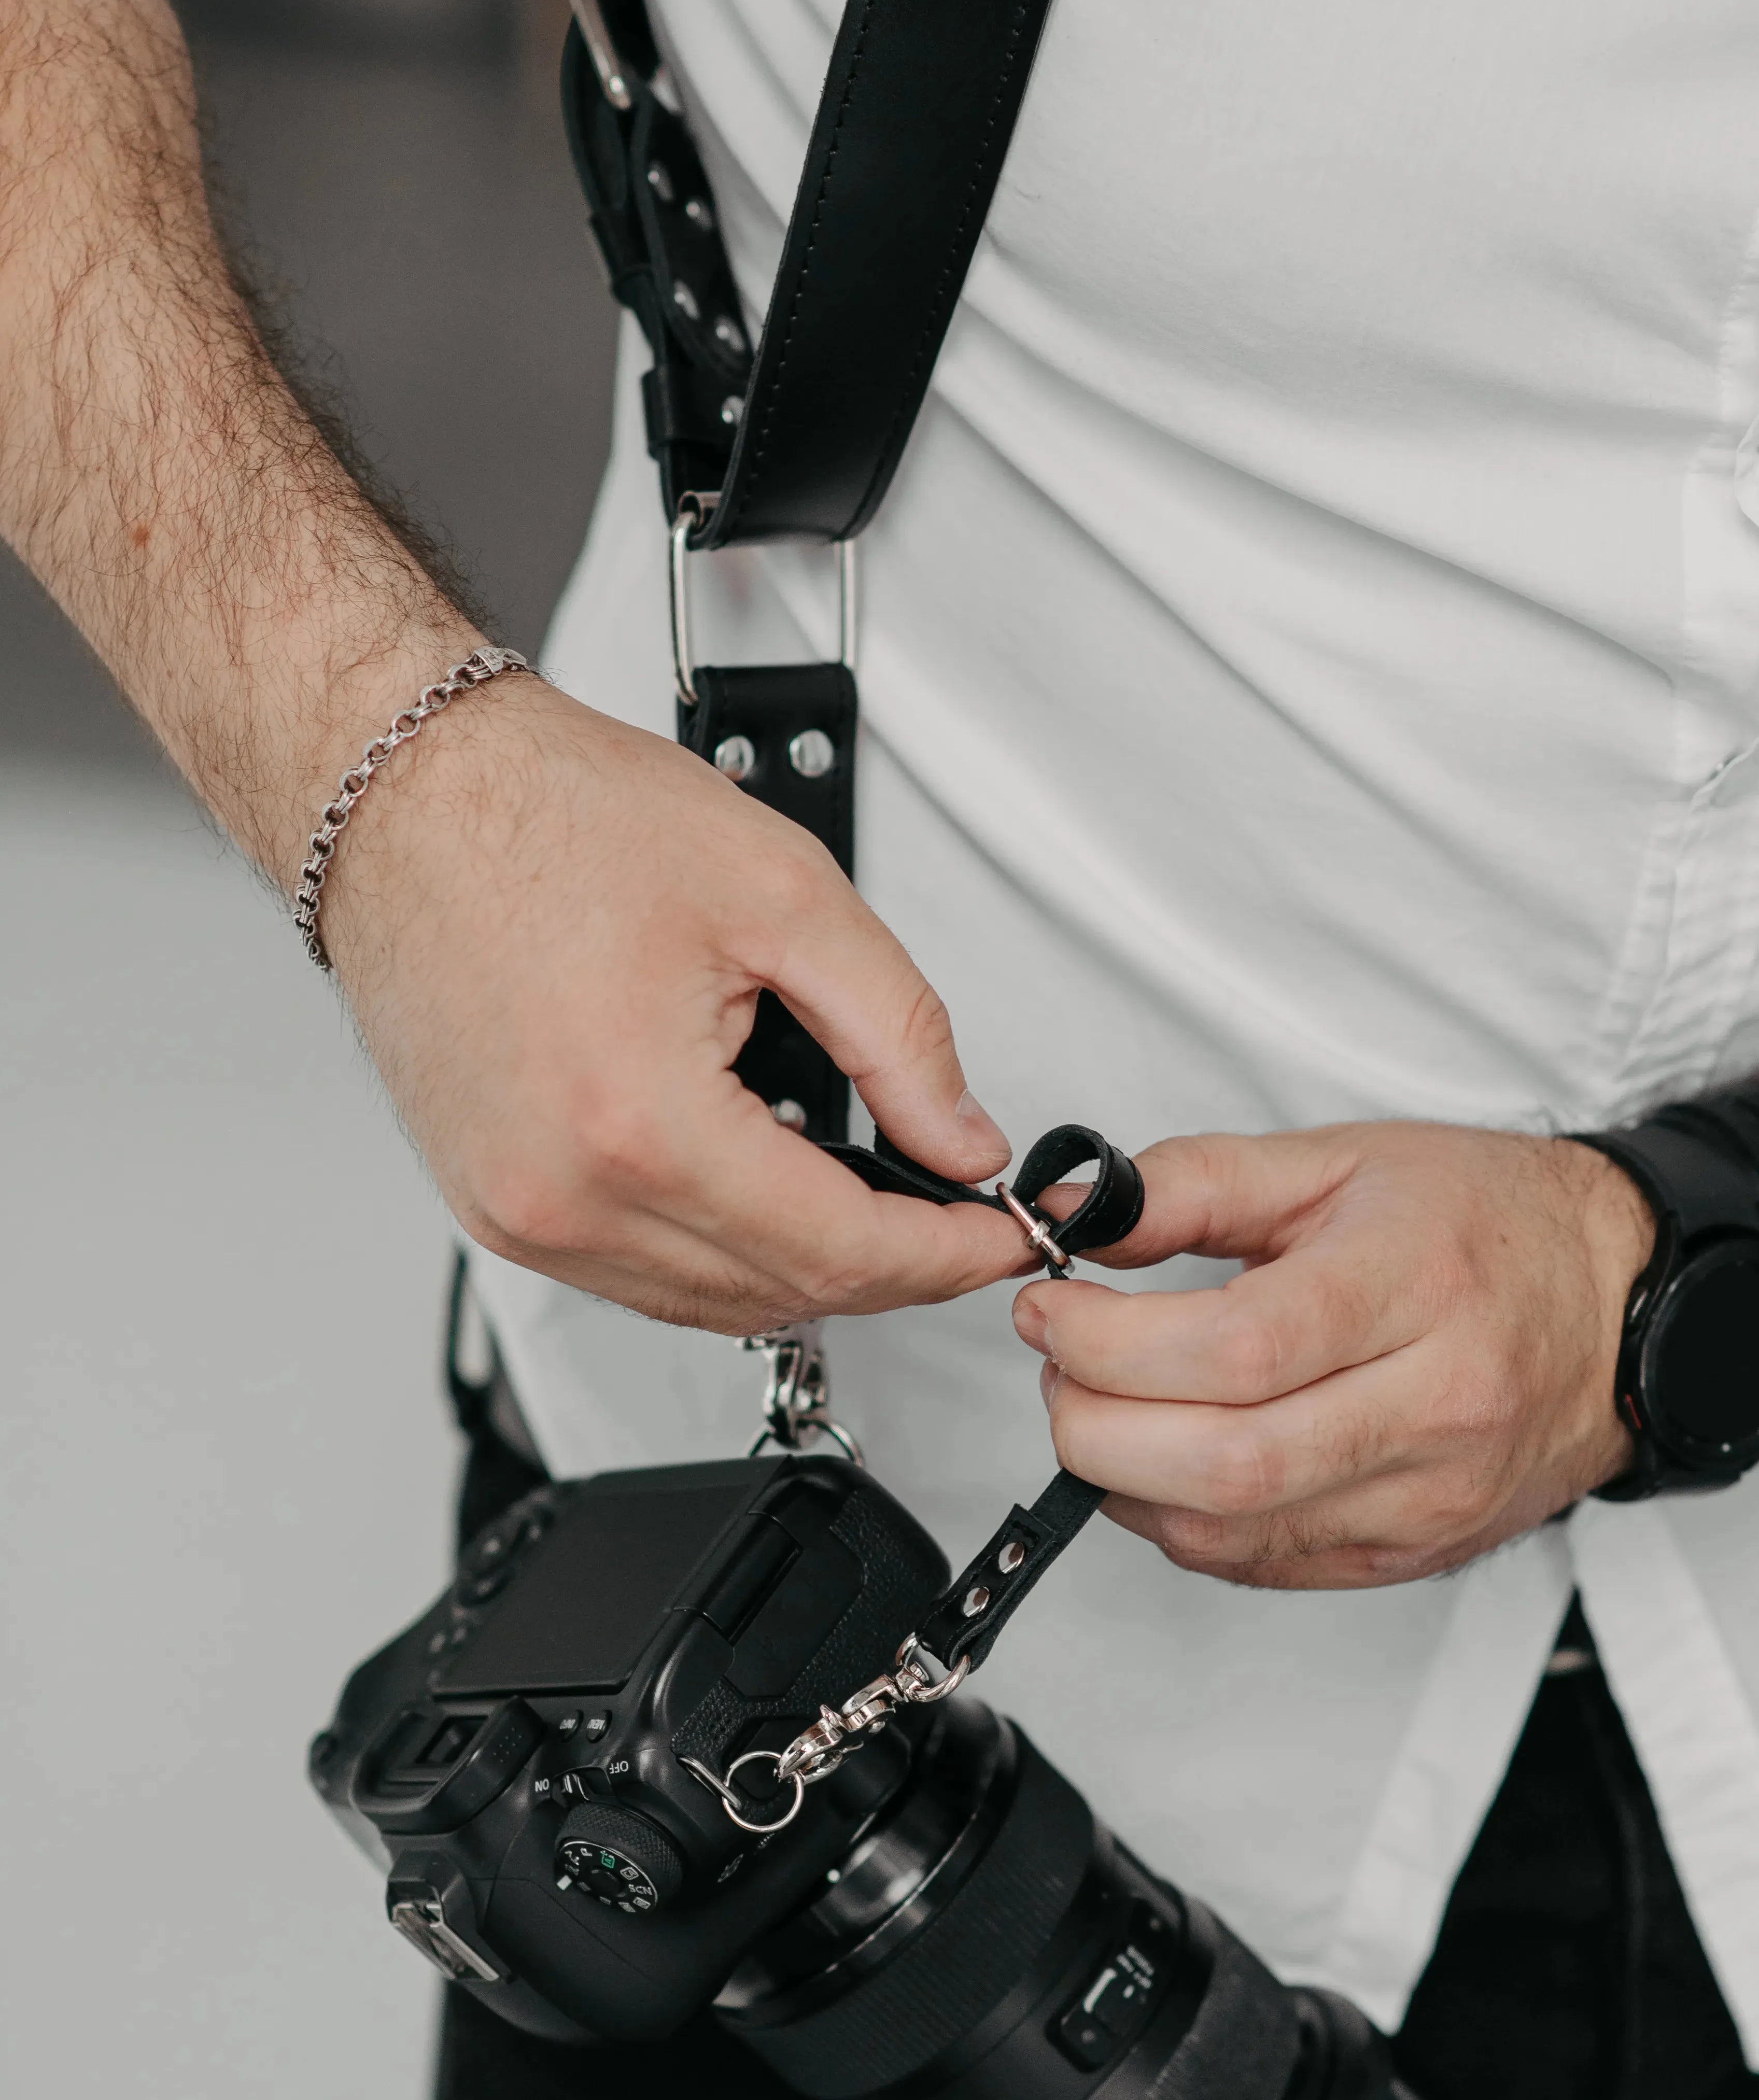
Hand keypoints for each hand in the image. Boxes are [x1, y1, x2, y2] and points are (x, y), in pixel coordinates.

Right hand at [321, 671, 1023, 1331]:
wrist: (407, 793)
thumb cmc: (554, 815)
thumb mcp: (782, 896)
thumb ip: (898, 1034)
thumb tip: (962, 1139)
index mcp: (638, 1123)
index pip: (845, 1252)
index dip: (952, 1252)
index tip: (1011, 1228)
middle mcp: (564, 1196)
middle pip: (786, 1295)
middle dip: (898, 1267)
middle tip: (963, 1215)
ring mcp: (519, 1214)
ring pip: (714, 1306)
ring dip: (810, 1267)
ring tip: (876, 1194)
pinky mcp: (492, 1207)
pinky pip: (639, 1278)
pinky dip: (722, 1253)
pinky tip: (764, 1186)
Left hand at [1012, 1123, 1655, 1587]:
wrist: (1621, 1300)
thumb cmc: (1486, 1221)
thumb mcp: (1340, 1160)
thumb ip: (1193, 1183)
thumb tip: (1069, 1217)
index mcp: (1418, 1287)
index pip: (1239, 1348)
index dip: (1111, 1343)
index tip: (1050, 1308)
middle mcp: (1438, 1405)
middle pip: (1227, 1462)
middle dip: (1097, 1426)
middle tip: (1060, 1368)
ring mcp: (1431, 1495)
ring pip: (1235, 1532)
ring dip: (1127, 1481)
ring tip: (1105, 1407)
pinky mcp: (1417, 1551)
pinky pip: (1265, 1565)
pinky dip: (1184, 1522)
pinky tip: (1166, 1461)